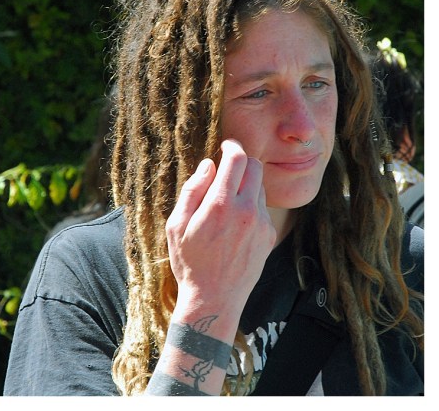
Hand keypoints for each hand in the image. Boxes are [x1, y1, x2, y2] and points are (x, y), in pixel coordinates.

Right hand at [166, 139, 276, 322]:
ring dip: (245, 185)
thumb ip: (192, 191)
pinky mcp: (269, 235)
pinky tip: (234, 222)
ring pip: (260, 187)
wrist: (215, 299)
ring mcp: (261, 224)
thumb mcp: (176, 226)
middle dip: (241, 162)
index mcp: (220, 205)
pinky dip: (251, 205)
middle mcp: (245, 211)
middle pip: (255, 167)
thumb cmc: (190, 262)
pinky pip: (262, 208)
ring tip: (226, 202)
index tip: (225, 146)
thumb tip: (208, 165)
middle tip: (226, 170)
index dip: (231, 146)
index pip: (237, 159)